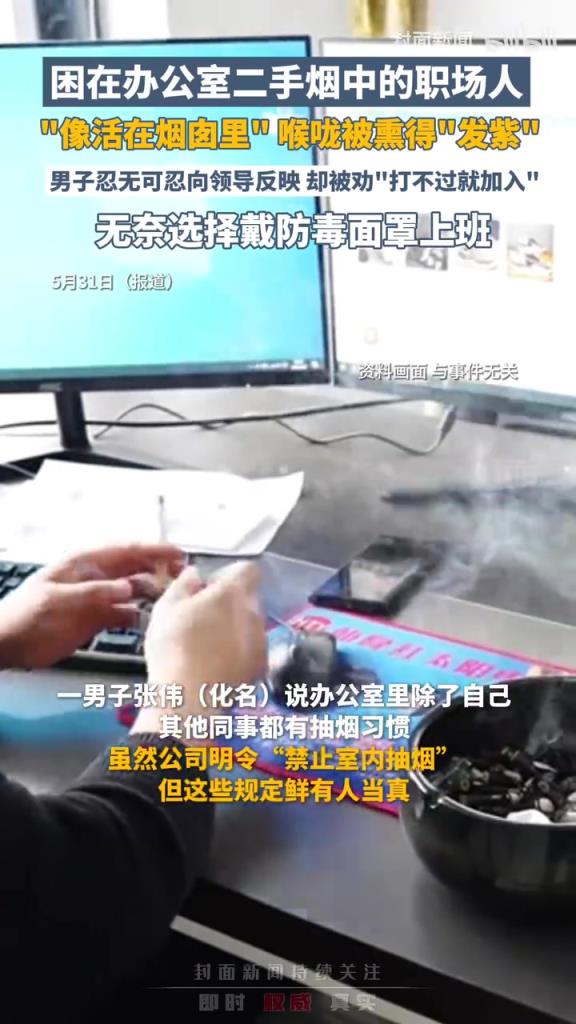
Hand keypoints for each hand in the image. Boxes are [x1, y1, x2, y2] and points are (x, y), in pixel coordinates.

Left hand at [0, 544, 184, 669]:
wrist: (9, 644)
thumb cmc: (27, 615)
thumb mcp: (58, 599)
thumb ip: (94, 592)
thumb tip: (129, 587)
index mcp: (85, 564)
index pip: (125, 551)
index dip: (153, 550)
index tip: (178, 553)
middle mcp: (96, 577)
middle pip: (134, 568)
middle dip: (160, 569)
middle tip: (185, 576)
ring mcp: (98, 599)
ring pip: (133, 590)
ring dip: (153, 592)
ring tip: (176, 598)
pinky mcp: (97, 620)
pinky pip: (125, 614)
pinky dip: (140, 615)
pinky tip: (155, 620)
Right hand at [135, 562, 265, 730]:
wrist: (190, 697)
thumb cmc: (174, 645)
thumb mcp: (167, 607)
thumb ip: (184, 584)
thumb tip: (196, 573)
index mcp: (233, 592)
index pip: (248, 569)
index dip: (228, 575)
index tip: (208, 589)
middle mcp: (254, 612)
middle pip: (248, 597)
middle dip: (230, 602)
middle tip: (202, 618)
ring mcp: (261, 641)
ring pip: (251, 624)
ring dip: (235, 627)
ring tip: (208, 645)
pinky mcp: (261, 666)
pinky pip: (253, 648)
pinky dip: (240, 651)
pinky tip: (218, 664)